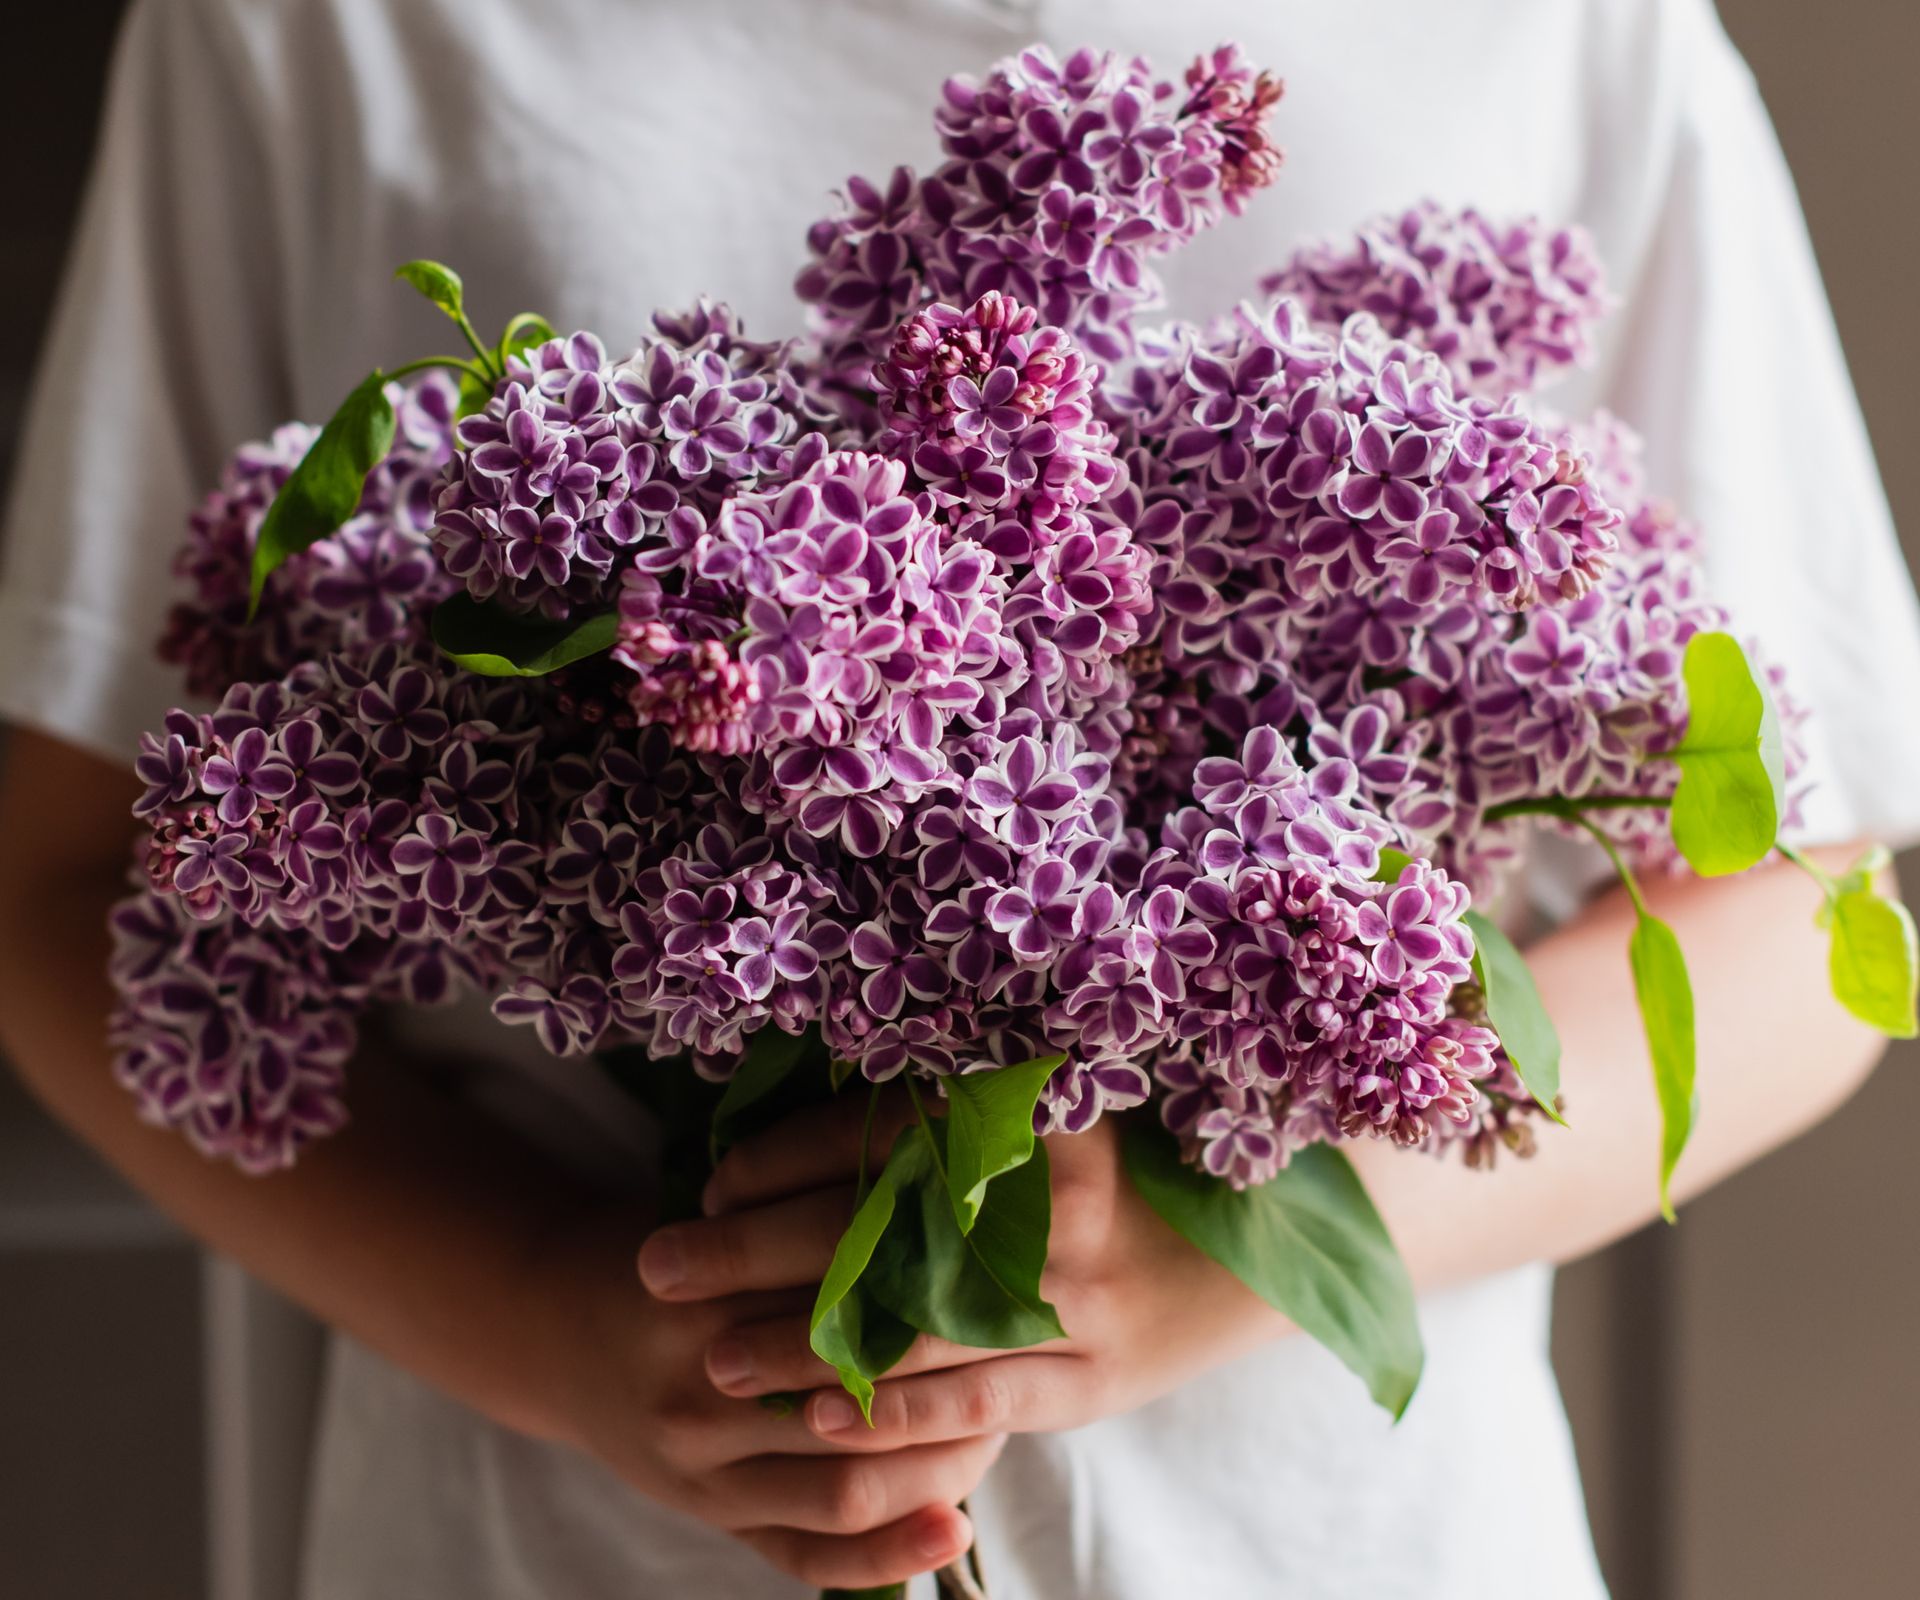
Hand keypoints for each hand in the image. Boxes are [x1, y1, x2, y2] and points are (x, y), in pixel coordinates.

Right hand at [520, 1200, 1003, 1588]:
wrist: (552, 1325)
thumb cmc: (667, 1255)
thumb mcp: (724, 1220)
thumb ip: (812, 1228)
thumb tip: (947, 1222)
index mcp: (708, 1300)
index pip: (849, 1311)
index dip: (933, 1306)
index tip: (996, 1291)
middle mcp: (700, 1390)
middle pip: (857, 1406)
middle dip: (950, 1391)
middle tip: (1017, 1363)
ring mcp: (700, 1469)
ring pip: (847, 1486)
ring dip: (939, 1468)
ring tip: (996, 1430)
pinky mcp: (707, 1517)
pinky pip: (807, 1555)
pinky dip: (886, 1556)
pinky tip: (952, 1531)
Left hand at [690, 1093, 1288, 1458]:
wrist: (1273, 1240)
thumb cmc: (1148, 1164)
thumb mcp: (1071, 1106)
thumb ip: (969, 1104)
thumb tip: (838, 1088)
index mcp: (1034, 1118)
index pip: (877, 1131)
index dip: (781, 1157)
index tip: (712, 1177)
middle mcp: (1048, 1204)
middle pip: (870, 1226)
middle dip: (752, 1249)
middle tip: (658, 1265)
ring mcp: (1071, 1296)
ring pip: (909, 1325)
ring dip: (801, 1345)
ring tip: (710, 1358)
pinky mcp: (1088, 1378)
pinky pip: (976, 1400)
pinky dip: (895, 1413)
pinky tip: (818, 1417)